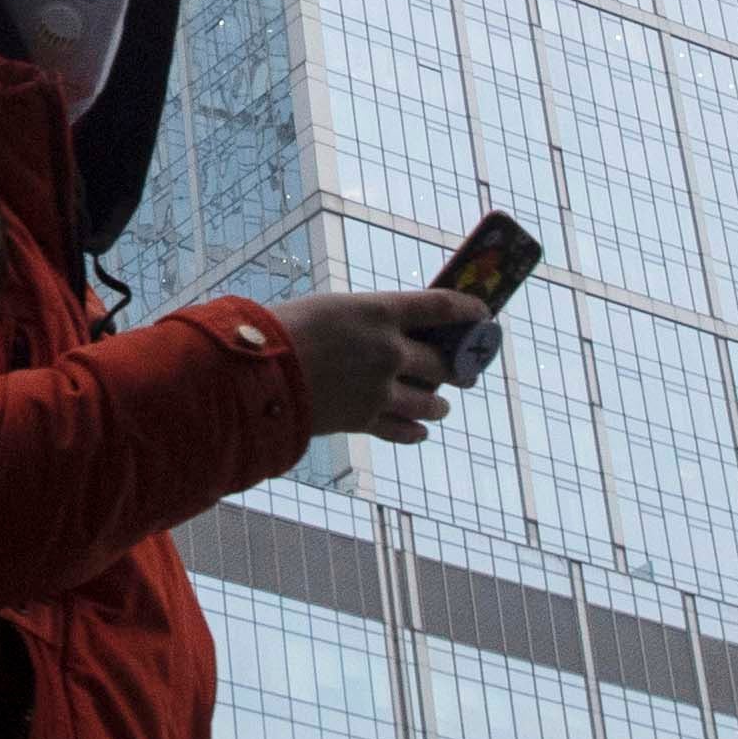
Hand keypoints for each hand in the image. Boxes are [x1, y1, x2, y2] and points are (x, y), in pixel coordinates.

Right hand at [276, 290, 479, 443]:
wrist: (255, 373)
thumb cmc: (282, 329)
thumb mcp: (330, 309)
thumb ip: (364, 320)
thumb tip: (384, 333)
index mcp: (381, 312)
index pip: (442, 306)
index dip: (468, 309)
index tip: (483, 312)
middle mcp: (389, 350)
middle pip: (441, 361)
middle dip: (456, 365)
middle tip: (461, 367)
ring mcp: (379, 389)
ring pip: (429, 401)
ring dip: (438, 403)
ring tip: (441, 404)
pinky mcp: (364, 420)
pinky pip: (402, 430)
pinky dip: (414, 431)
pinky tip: (420, 431)